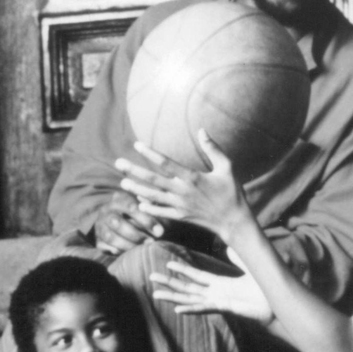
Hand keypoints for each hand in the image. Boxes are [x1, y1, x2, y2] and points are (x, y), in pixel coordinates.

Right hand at [92, 196, 156, 257]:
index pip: (131, 207)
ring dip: (128, 245)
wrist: (112, 220)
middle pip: (118, 222)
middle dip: (136, 234)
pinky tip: (130, 254)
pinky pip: (106, 248)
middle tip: (151, 242)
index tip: (160, 231)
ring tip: (142, 249)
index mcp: (119, 199)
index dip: (146, 220)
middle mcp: (106, 211)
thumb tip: (164, 217)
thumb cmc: (136, 213)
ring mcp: (100, 226)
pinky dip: (119, 251)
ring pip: (111, 237)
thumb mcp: (144, 206)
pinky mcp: (97, 240)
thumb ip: (152, 209)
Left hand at [116, 136, 246, 239]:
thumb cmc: (232, 192)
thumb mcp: (227, 166)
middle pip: (153, 180)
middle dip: (134, 171)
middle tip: (118, 163)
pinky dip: (149, 208)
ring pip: (153, 197)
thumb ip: (213, 148)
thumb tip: (202, 130)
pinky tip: (139, 203)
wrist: (233, 221)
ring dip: (137, 190)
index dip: (150, 153)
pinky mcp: (181, 217)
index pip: (166, 163)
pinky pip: (161, 212)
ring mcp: (180, 206)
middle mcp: (183, 192)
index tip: (137, 145)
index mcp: (192, 177)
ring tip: (123, 183)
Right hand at [149, 257, 274, 326]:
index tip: (167, 262)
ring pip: (190, 299)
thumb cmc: (264, 289)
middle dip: (169, 282)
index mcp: (220, 284)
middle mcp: (215, 294)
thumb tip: (230, 246)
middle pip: (187, 287)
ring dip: (172, 297)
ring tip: (156, 294)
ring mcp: (218, 302)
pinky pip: (204, 308)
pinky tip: (177, 309)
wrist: (275, 304)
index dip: (182, 269)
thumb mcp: (250, 267)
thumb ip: (238, 258)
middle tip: (151, 277)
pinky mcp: (225, 308)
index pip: (196, 276)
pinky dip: (191, 309)